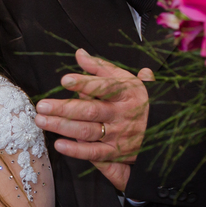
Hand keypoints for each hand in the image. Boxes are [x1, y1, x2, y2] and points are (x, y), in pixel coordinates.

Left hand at [34, 48, 153, 189]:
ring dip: (62, 126)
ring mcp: (118, 134)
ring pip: (88, 130)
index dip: (85, 84)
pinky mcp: (115, 152)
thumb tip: (79, 54)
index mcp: (126, 93)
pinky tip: (59, 144)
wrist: (163, 130)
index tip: (65, 80)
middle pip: (90, 111)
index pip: (105, 87)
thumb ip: (100, 67)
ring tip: (42, 120)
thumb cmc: (137, 101)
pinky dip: (76, 150)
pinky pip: (94, 152)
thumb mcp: (126, 80)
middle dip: (64, 108)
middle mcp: (122, 114)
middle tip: (42, 105)